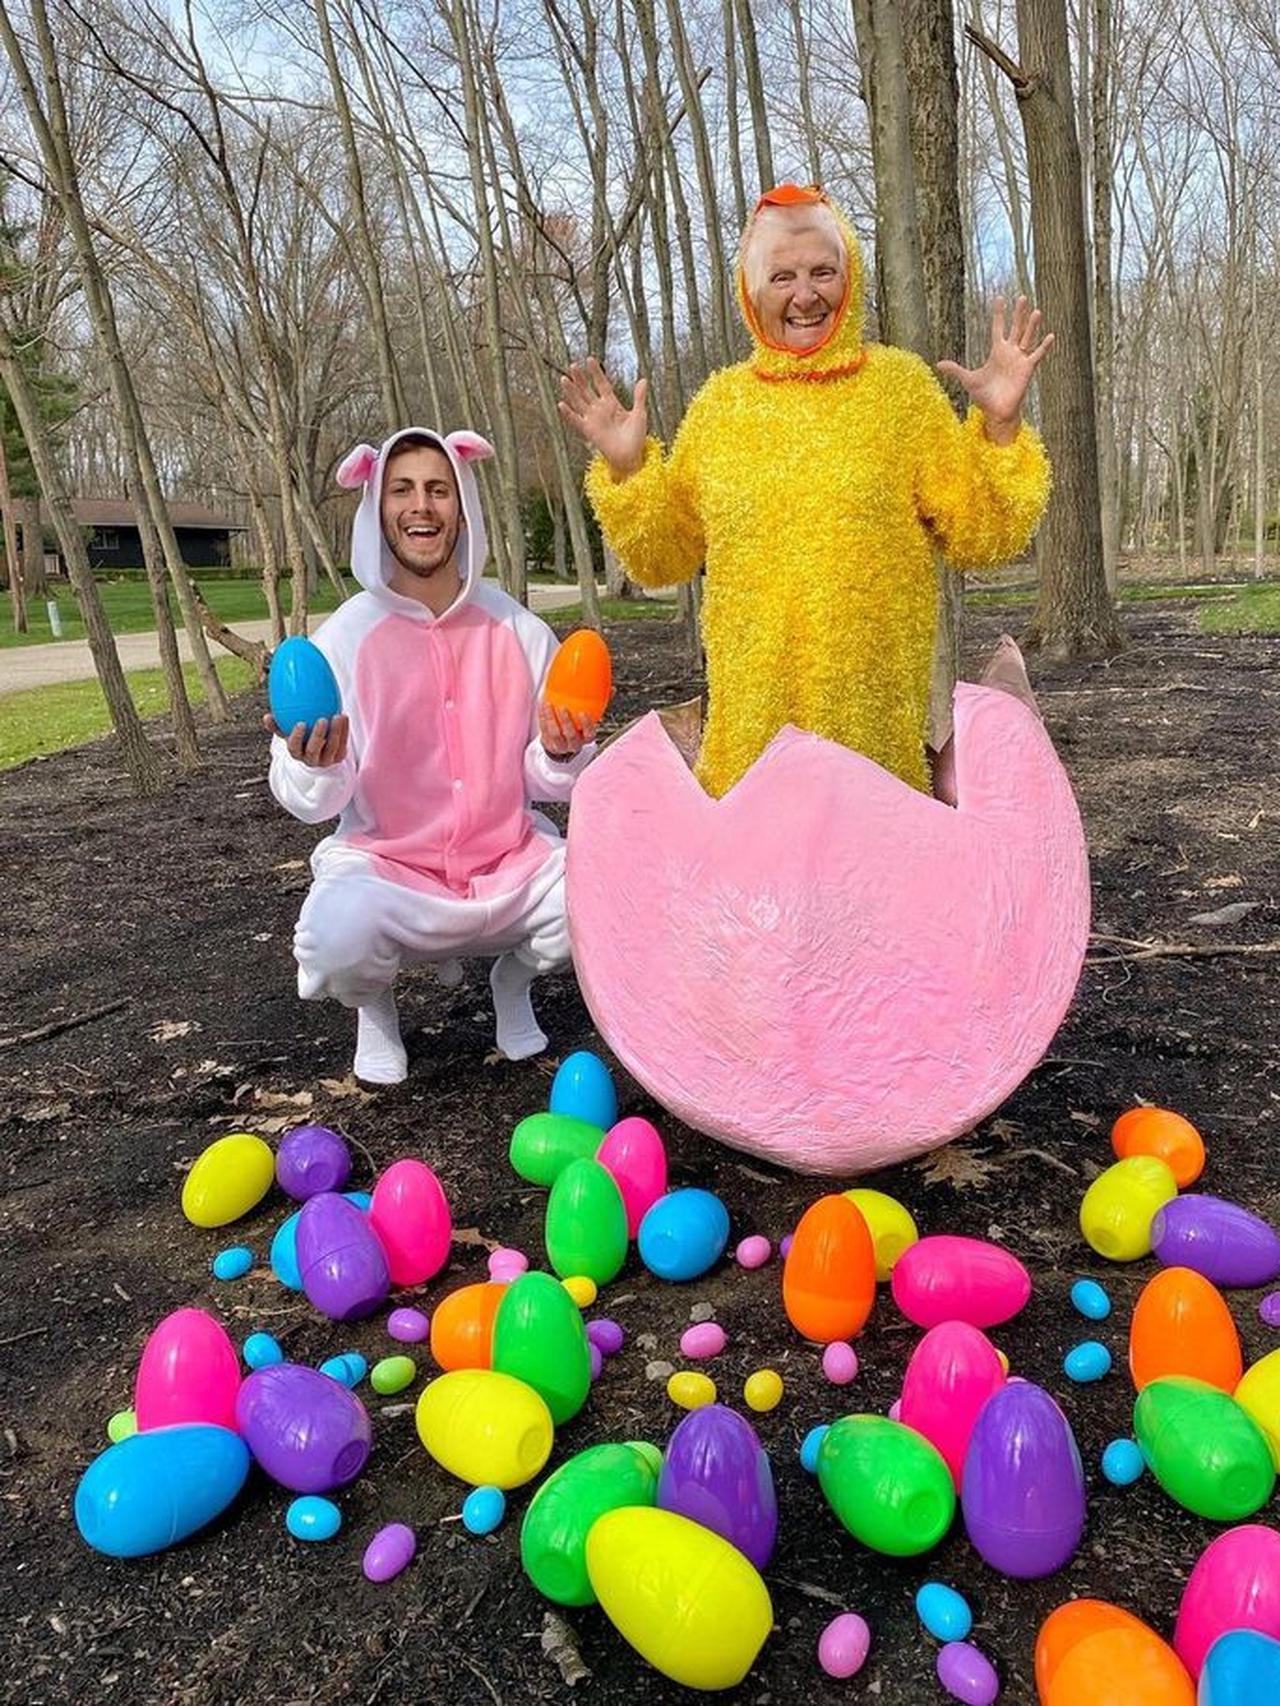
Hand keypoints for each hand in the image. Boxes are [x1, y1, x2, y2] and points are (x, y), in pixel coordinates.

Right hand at [263, 712, 349, 767]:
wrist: (320, 750)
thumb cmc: (301, 737)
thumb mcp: (288, 733)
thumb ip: (277, 725)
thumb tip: (266, 717)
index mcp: (297, 753)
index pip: (294, 747)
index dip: (297, 737)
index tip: (300, 723)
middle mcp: (311, 759)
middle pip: (313, 749)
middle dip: (317, 735)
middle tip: (322, 719)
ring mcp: (326, 760)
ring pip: (331, 747)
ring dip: (335, 731)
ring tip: (337, 716)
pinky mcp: (339, 758)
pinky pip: (343, 744)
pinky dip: (344, 730)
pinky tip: (344, 716)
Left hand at [539, 699, 596, 758]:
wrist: (562, 744)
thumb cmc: (579, 727)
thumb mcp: (590, 719)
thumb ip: (599, 705)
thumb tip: (611, 689)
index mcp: (586, 737)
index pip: (589, 733)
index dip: (586, 725)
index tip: (583, 712)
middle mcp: (574, 744)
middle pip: (571, 734)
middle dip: (566, 721)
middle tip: (562, 707)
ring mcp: (560, 745)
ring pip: (555, 733)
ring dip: (550, 718)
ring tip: (548, 703)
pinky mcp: (548, 743)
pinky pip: (544, 729)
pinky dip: (542, 716)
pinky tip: (542, 704)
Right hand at [558, 358, 648, 477]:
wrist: (630, 457)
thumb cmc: (636, 438)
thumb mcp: (639, 415)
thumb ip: (639, 397)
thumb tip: (643, 379)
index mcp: (612, 404)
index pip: (602, 384)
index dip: (596, 373)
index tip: (590, 360)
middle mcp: (600, 410)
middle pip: (587, 390)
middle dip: (580, 378)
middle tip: (573, 365)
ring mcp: (593, 419)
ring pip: (579, 402)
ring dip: (571, 391)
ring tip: (564, 379)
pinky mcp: (588, 431)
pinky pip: (576, 421)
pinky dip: (568, 414)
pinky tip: (561, 404)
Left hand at [936, 295, 1054, 444]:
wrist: (996, 412)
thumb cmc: (983, 396)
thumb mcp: (968, 380)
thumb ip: (955, 370)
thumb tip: (938, 363)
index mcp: (996, 352)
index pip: (998, 328)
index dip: (999, 314)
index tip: (999, 298)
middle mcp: (1010, 352)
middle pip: (1015, 328)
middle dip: (1018, 313)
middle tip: (1022, 297)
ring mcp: (1020, 359)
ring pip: (1027, 337)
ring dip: (1032, 325)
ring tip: (1036, 311)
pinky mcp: (1028, 369)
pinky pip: (1037, 355)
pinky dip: (1044, 346)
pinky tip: (1050, 336)